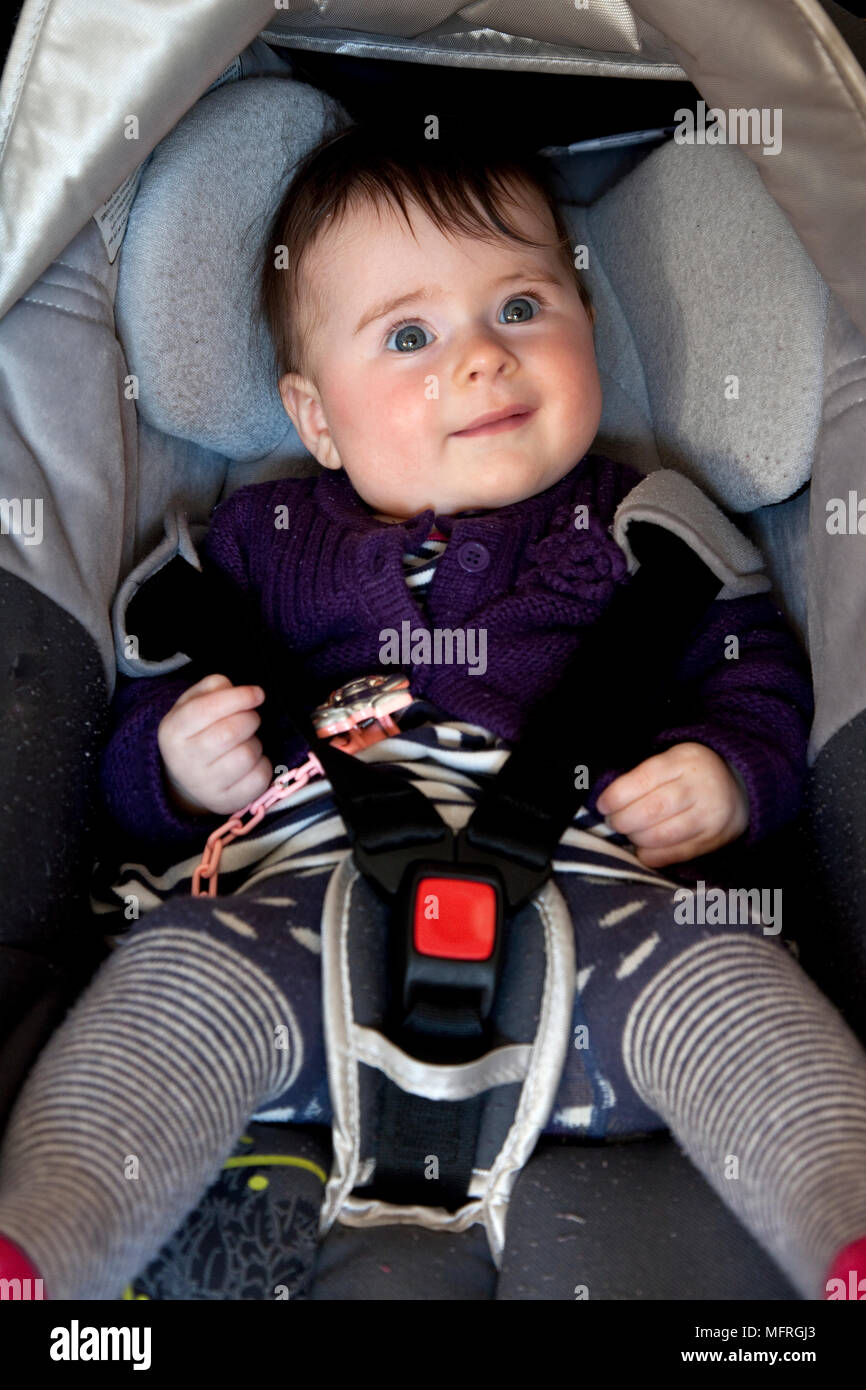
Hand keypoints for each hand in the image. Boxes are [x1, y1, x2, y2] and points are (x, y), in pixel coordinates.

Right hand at [158, 673, 273, 816]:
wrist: (187, 777)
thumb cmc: (197, 732)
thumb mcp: (193, 703)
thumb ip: (212, 687)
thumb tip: (234, 689)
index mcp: (173, 731)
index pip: (206, 709)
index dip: (238, 697)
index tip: (258, 694)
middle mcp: (184, 761)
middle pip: (230, 732)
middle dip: (250, 719)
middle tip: (250, 718)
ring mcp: (204, 786)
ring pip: (246, 755)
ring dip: (255, 743)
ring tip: (245, 743)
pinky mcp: (225, 802)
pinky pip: (258, 778)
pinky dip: (262, 765)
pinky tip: (251, 763)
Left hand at [594, 742, 748, 867]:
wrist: (739, 787)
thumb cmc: (691, 773)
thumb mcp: (672, 760)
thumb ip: (644, 776)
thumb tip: (608, 802)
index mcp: (684, 761)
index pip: (643, 780)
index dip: (616, 796)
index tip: (603, 805)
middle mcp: (700, 787)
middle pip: (651, 810)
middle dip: (623, 820)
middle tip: (613, 822)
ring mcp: (709, 816)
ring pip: (661, 835)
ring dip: (636, 838)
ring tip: (629, 833)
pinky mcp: (713, 840)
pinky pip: (675, 854)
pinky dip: (652, 855)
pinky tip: (643, 848)